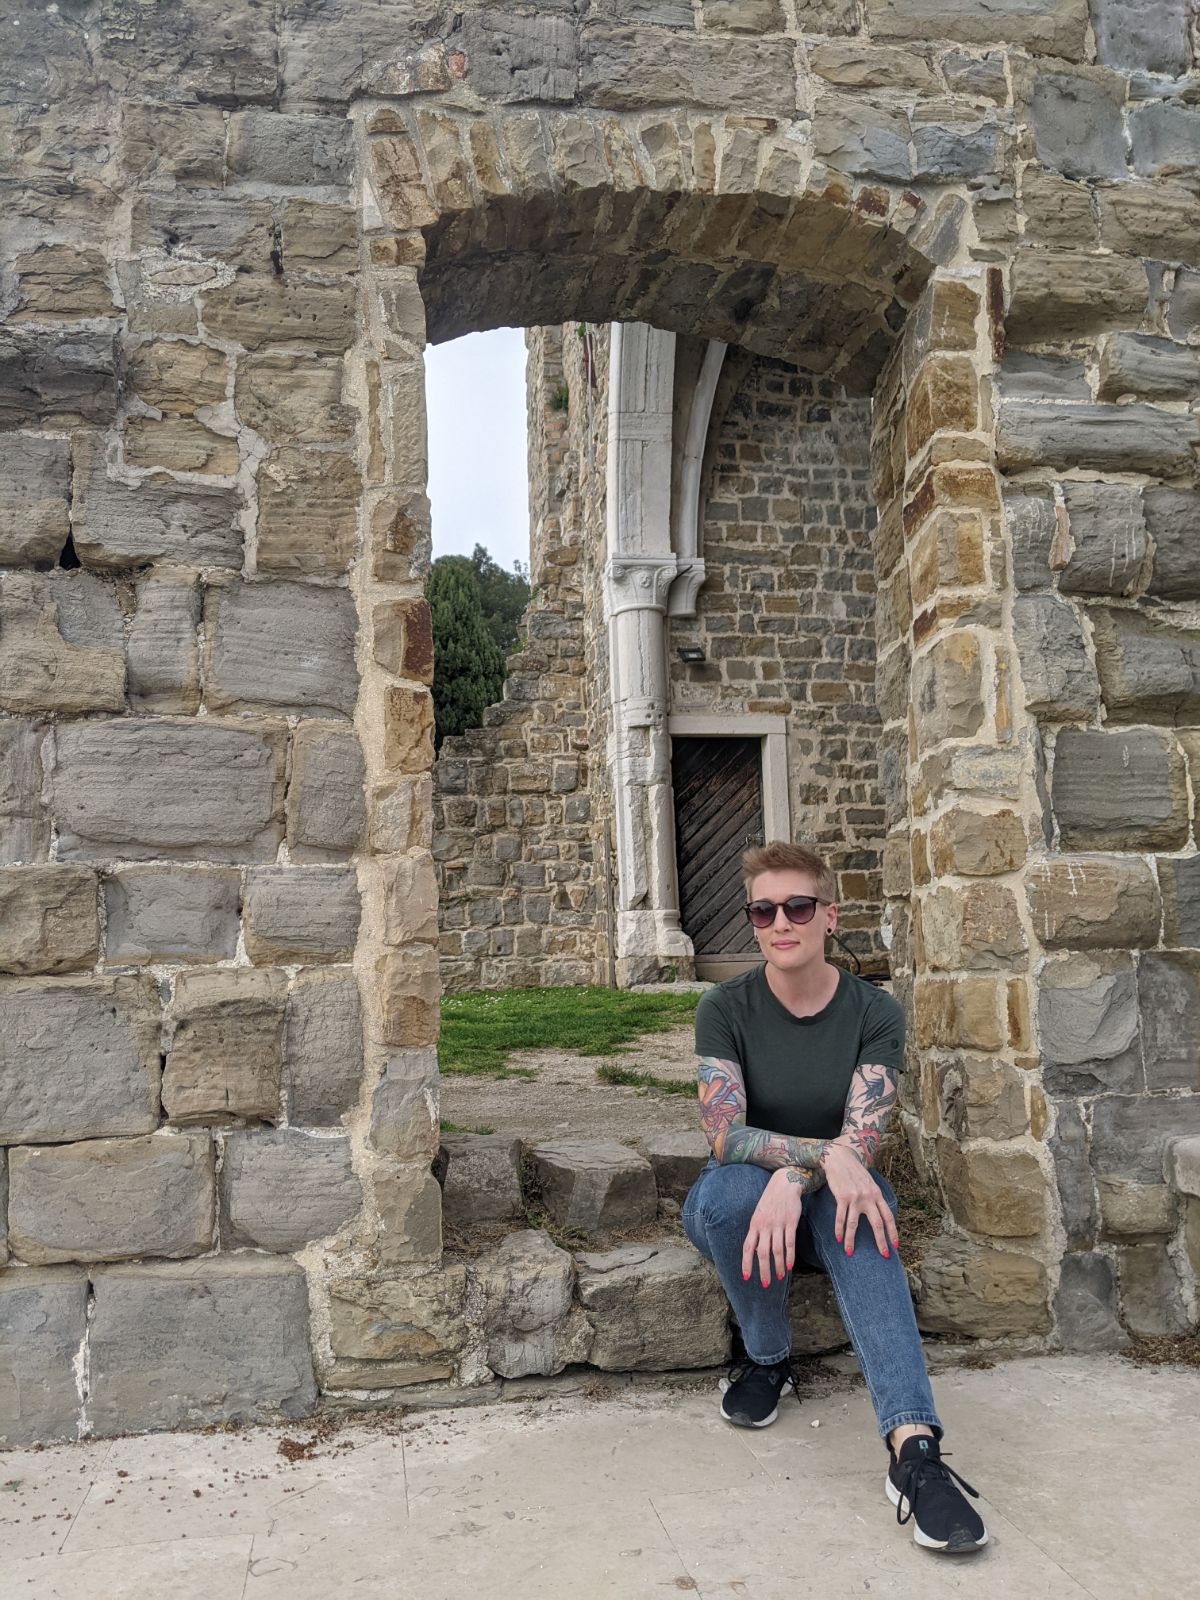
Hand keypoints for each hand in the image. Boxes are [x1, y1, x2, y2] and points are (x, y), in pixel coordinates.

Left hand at [741, 1168, 804, 1287]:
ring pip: (777, 1250)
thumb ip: (757, 1232)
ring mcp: (778, 1224)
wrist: (784, 1183)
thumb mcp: (759, 1214)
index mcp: (754, 1224)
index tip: (747, 1277)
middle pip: (762, 1253)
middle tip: (765, 1284)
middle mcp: (764, 1226)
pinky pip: (790, 1242)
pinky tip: (790, 1266)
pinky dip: (789, 1256)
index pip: (748, 1248)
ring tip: (780, 1278)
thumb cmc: (770, 1201)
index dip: (746, 1263)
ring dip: (778, 1266)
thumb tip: (754, 1251)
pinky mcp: (790, 1222)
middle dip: (763, 1270)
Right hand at [821, 1140, 898, 1259]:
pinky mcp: (842, 1197)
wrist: (840, 1158)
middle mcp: (869, 1197)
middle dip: (881, 1241)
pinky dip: (839, 1229)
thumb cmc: (854, 1172)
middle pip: (877, 1223)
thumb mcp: (869, 1183)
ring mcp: (855, 1197)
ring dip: (851, 1241)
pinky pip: (841, 1217)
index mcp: (877, 1194)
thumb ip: (874, 1197)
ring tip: (849, 1253)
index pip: (888, 1217)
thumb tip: (879, 1214)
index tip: (895, 1245)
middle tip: (884, 1255)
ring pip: (854, 1224)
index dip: (893, 1232)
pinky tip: (838, 1238)